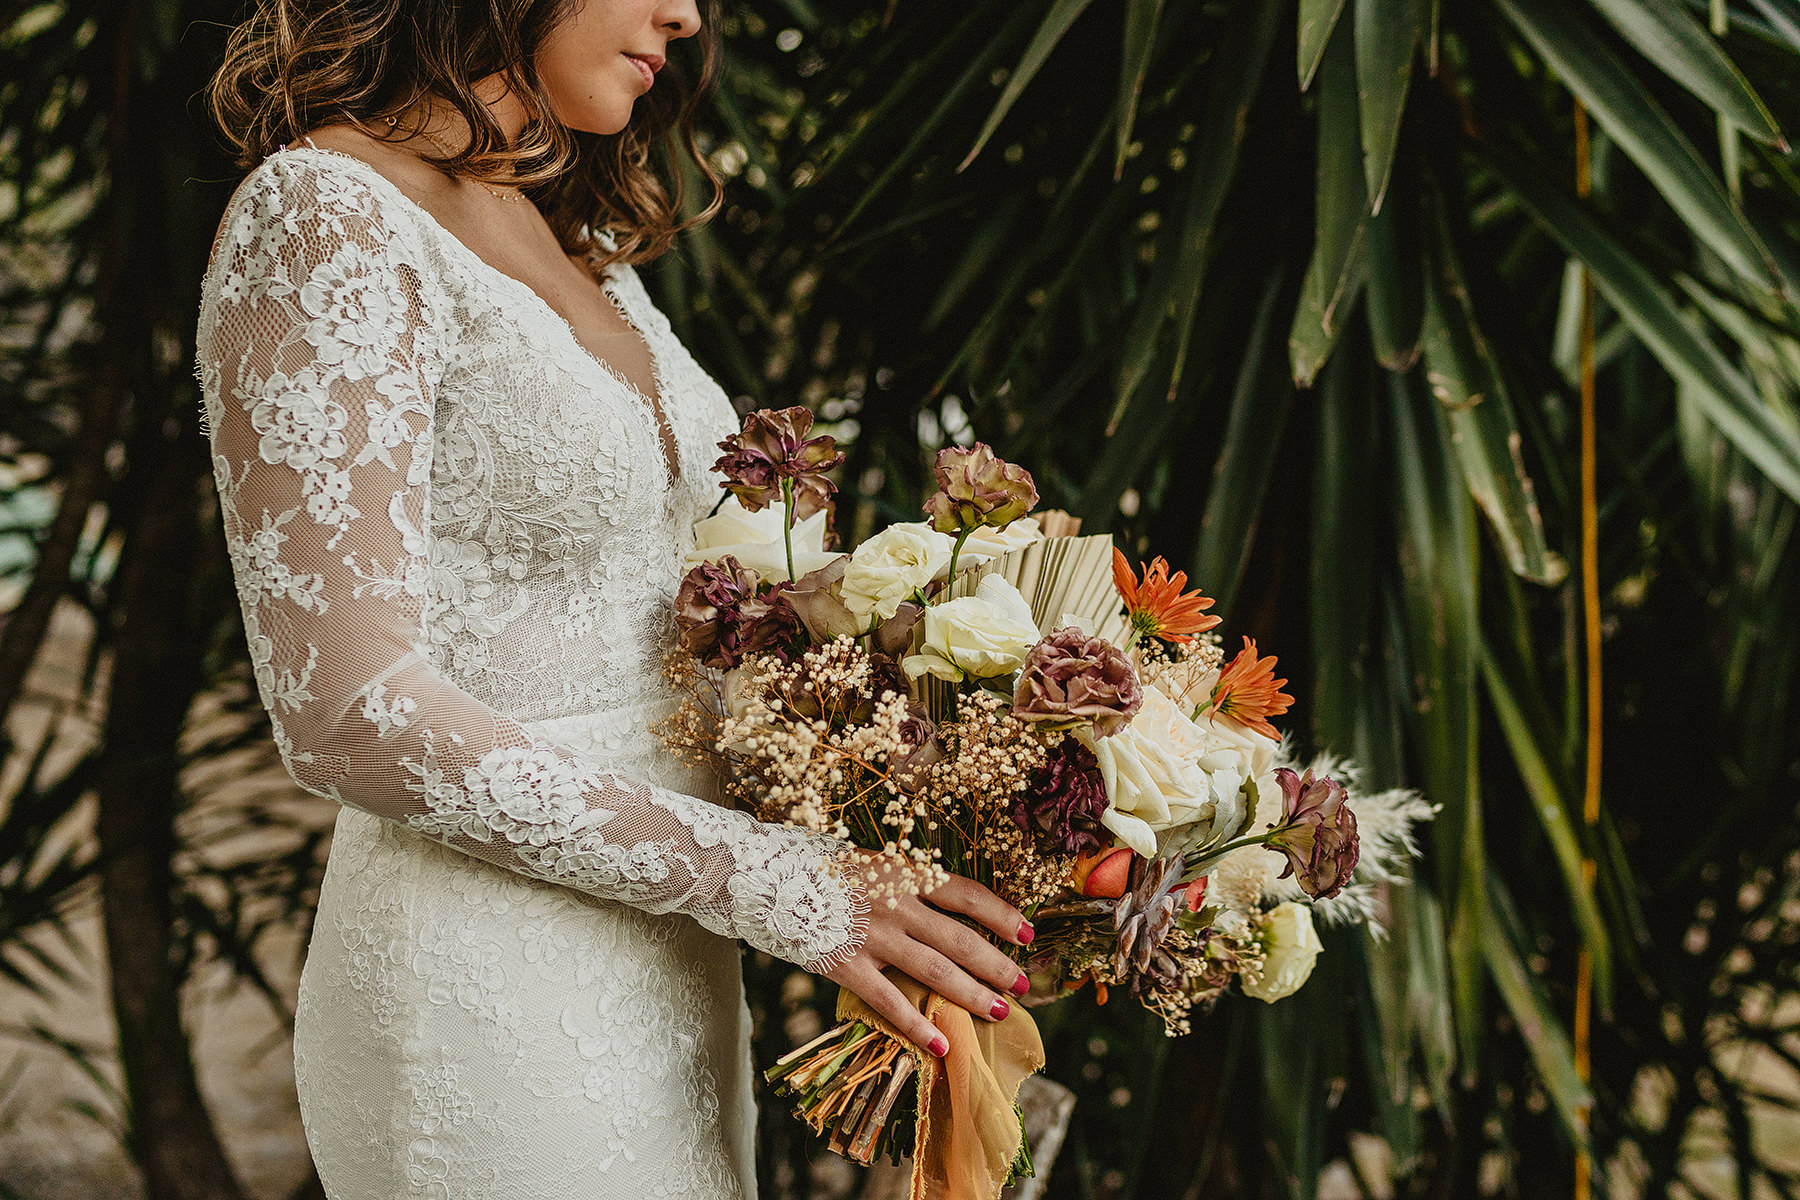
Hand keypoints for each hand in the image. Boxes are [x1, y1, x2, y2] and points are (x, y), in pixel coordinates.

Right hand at [822, 853, 1033, 1056]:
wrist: (760, 876)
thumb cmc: (814, 863)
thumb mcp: (867, 860)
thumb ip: (901, 882)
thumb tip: (935, 904)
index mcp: (904, 873)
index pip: (967, 894)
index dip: (1001, 914)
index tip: (1026, 932)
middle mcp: (896, 905)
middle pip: (961, 939)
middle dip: (997, 964)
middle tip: (1022, 984)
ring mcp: (873, 937)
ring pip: (936, 972)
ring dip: (973, 994)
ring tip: (1000, 1011)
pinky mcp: (847, 966)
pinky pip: (890, 1001)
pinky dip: (918, 1025)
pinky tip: (940, 1044)